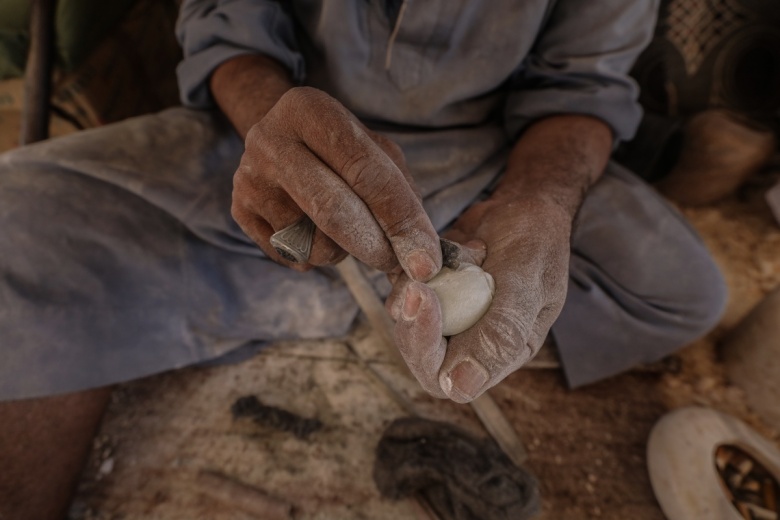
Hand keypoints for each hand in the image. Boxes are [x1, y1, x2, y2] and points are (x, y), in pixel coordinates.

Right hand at [231, 86, 440, 280]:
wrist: (280, 139)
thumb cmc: (342, 150)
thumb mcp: (377, 151)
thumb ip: (402, 196)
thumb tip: (423, 257)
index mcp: (311, 109)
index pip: (365, 171)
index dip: (400, 219)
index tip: (425, 261)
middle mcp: (270, 139)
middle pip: (332, 210)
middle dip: (374, 246)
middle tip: (396, 263)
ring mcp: (249, 177)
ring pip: (312, 242)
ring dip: (343, 250)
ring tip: (342, 227)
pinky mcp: (239, 210)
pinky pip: (291, 255)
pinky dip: (315, 255)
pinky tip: (314, 230)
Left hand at [386, 195, 571, 401]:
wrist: (524, 209)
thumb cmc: (536, 244)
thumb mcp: (527, 285)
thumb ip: (501, 333)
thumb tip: (461, 387)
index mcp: (502, 354)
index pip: (451, 380)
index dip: (429, 353)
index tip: (426, 303)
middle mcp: (471, 343)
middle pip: (422, 359)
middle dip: (413, 324)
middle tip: (415, 284)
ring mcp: (448, 319)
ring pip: (408, 324)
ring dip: (414, 291)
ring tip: (450, 258)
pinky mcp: (430, 295)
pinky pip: (403, 294)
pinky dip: (412, 271)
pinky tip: (445, 250)